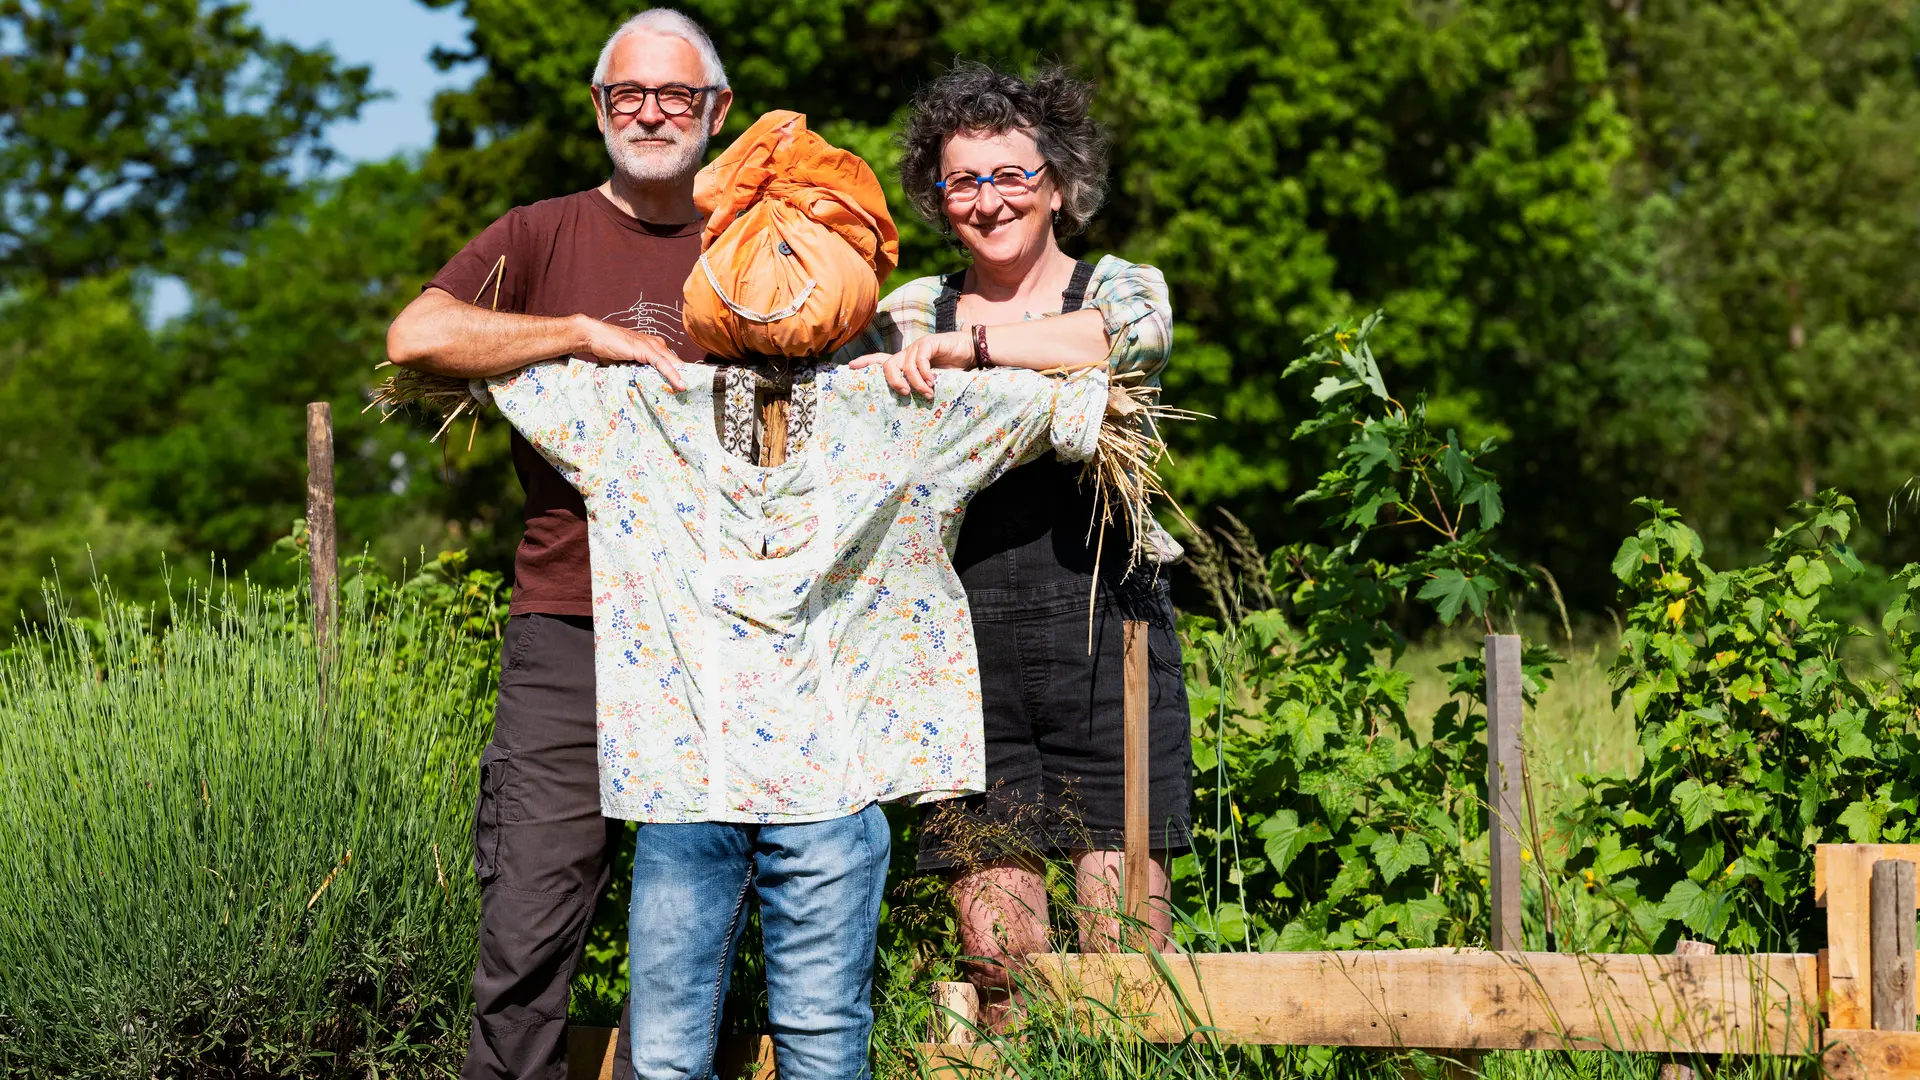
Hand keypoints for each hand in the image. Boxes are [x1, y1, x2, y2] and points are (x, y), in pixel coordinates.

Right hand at [573, 314, 690, 391]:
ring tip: (691, 392)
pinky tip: (680, 384)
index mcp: (653, 346)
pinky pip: (663, 364)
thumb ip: (636, 370)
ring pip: (672, 363)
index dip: (680, 374)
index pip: (671, 361)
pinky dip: (673, 374)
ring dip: (682, 377)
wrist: (594, 336)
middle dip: (686, 376)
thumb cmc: (608, 349)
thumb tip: (642, 385)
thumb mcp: (627, 362)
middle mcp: (656, 344)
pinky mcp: (645, 349)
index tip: (688, 387)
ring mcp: (651, 345)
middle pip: (676, 362)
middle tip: (695, 392)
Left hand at [845, 331, 972, 397]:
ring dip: (916, 383)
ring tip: (927, 393)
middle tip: (904, 393)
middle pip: (888, 365)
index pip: (880, 360)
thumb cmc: (950, 369)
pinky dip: (924, 373)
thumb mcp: (931, 381)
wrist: (968, 352)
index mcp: (905, 361)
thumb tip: (908, 401)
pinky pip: (920, 360)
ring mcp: (916, 347)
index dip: (866, 362)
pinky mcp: (928, 343)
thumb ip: (919, 386)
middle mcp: (907, 353)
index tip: (851, 366)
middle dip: (893, 381)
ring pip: (906, 366)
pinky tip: (933, 381)